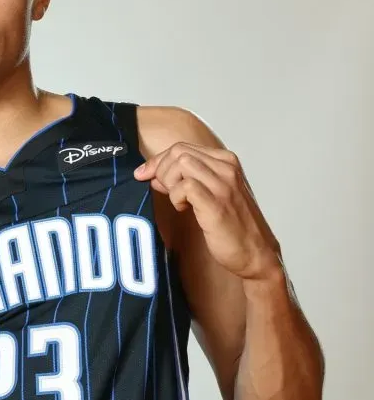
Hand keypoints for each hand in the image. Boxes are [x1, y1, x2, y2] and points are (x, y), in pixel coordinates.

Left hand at [134, 142, 281, 281]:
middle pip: (178, 152)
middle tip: (163, 190)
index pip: (182, 147)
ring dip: (169, 182)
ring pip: (180, 163)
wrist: (255, 252)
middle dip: (160, 170)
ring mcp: (224, 184)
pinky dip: (176, 197)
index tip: (144, 173)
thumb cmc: (232, 225)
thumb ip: (185, 178)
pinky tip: (184, 209)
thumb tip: (154, 173)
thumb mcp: (209, 193)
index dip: (158, 160)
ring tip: (179, 200)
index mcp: (226, 161)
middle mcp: (227, 168)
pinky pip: (185, 186)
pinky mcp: (217, 202)